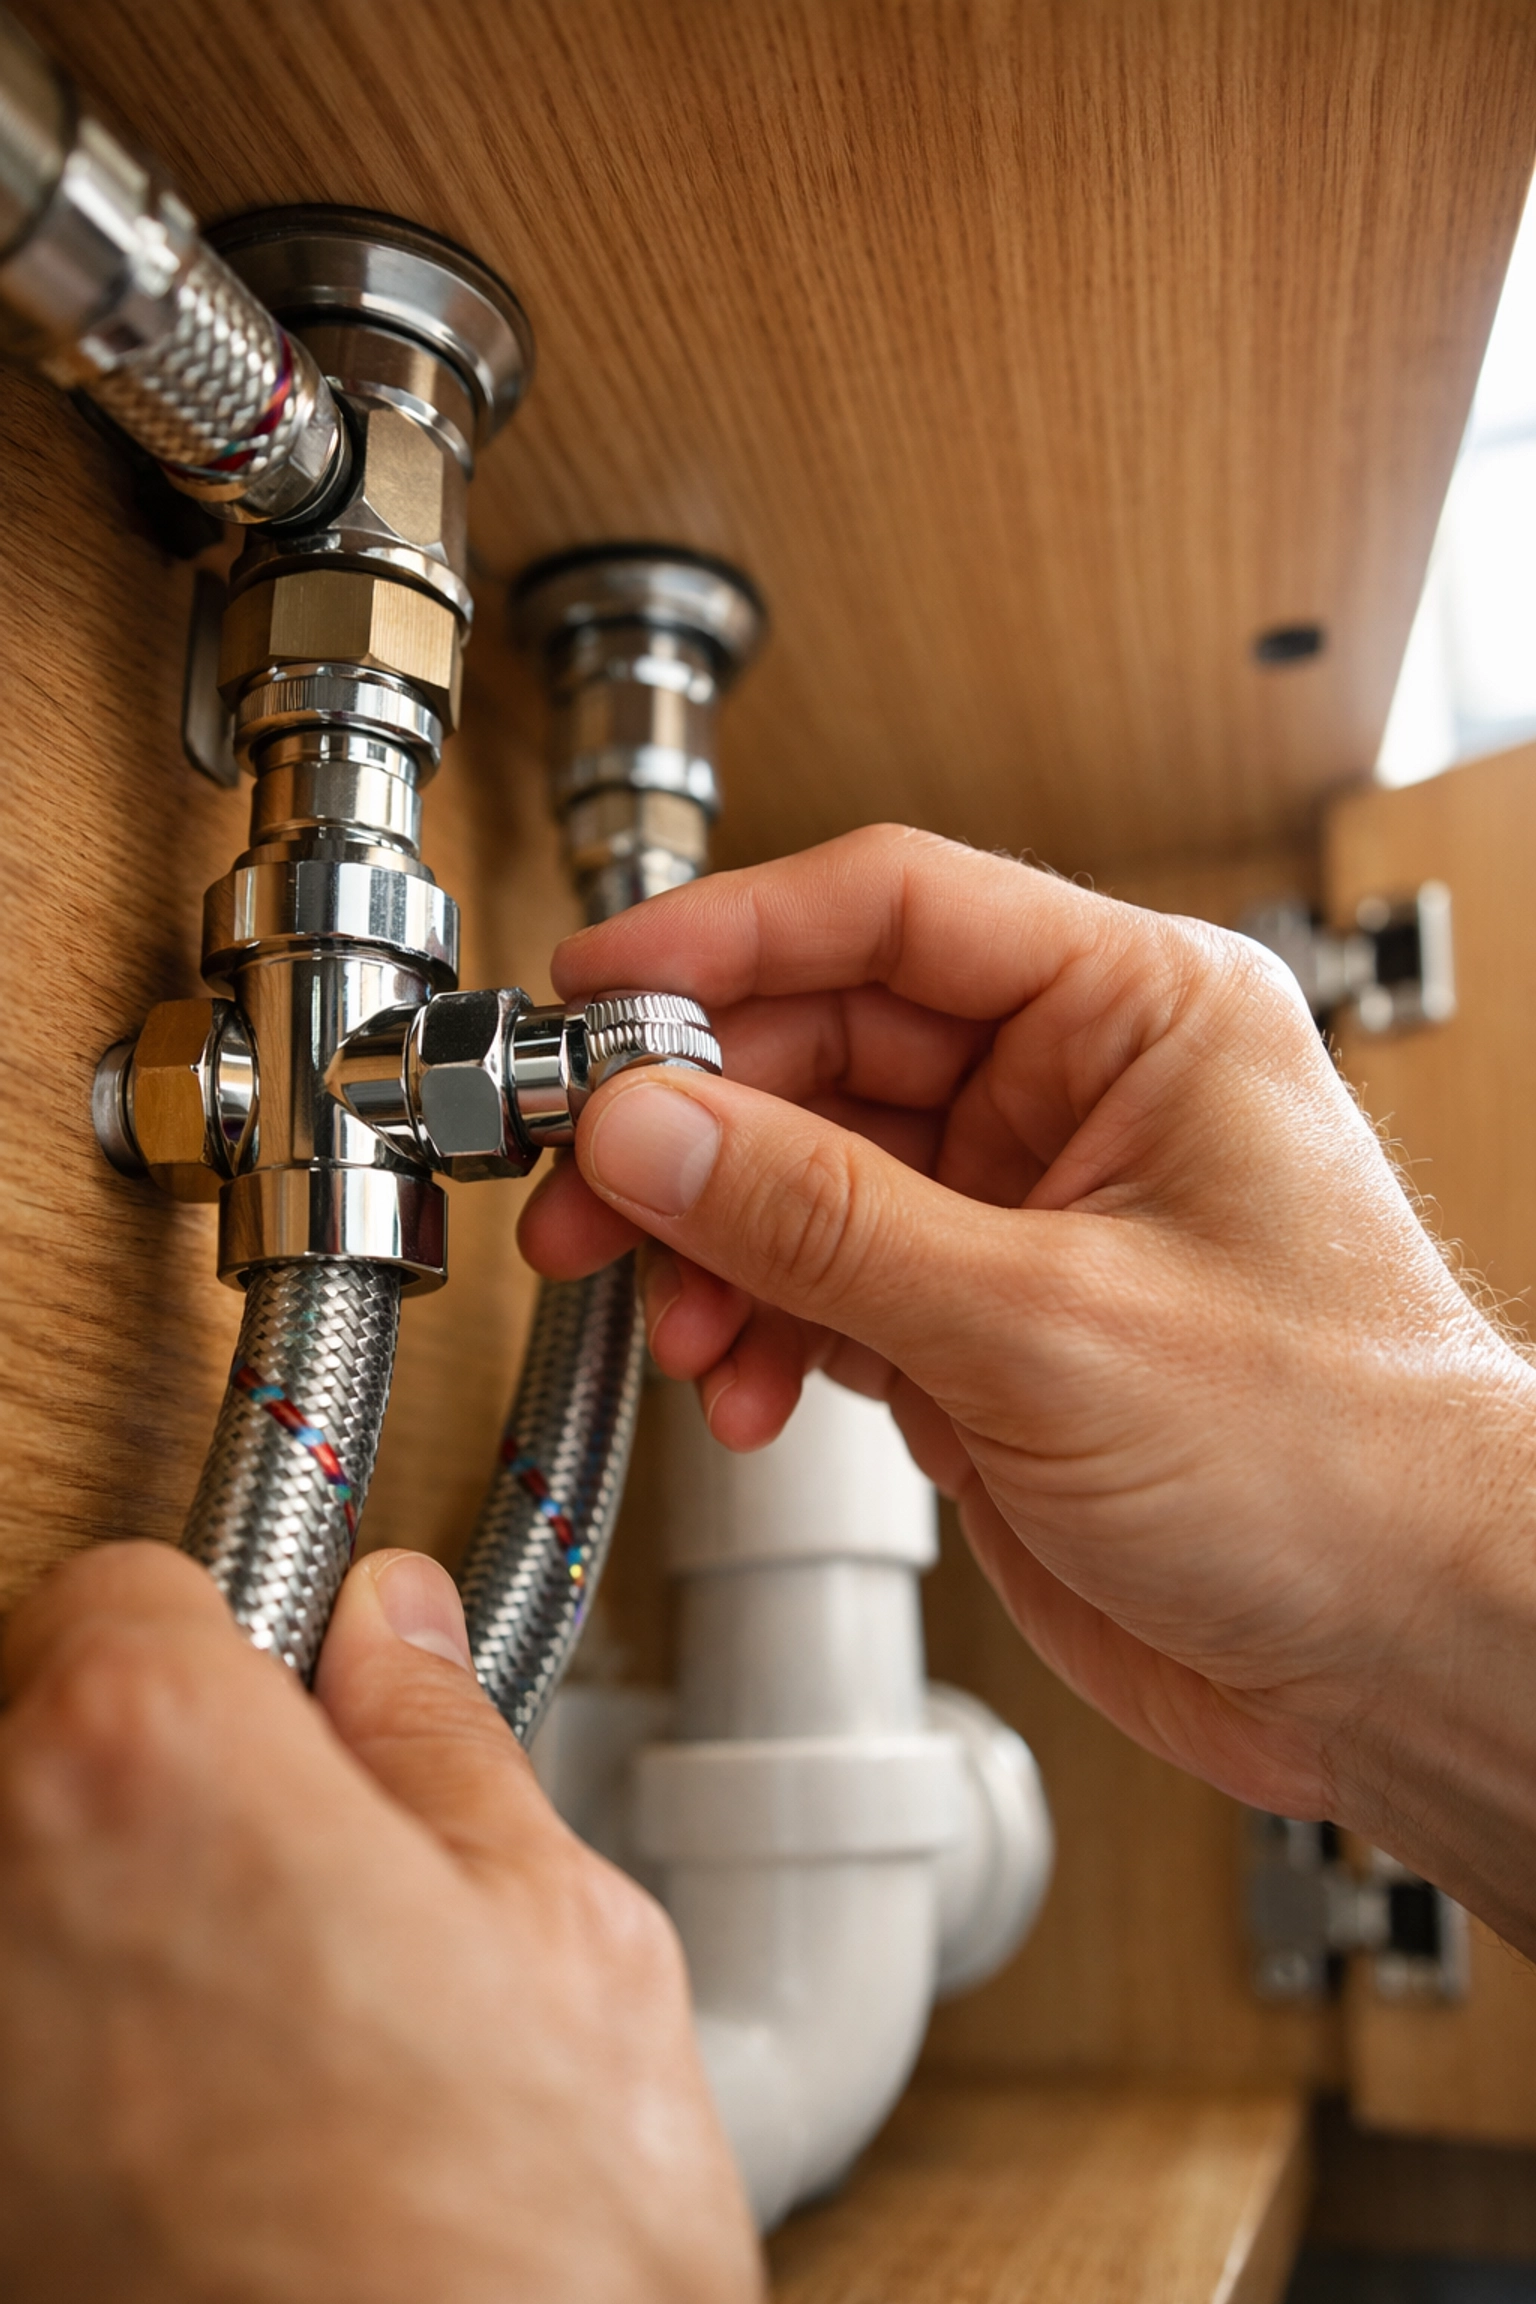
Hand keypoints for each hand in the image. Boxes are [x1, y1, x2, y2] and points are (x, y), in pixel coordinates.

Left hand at [0, 1541, 760, 2302]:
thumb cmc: (512, 2283)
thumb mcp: (565, 1952)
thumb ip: (447, 1753)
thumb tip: (394, 1633)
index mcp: (148, 1766)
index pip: (124, 1585)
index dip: (233, 1641)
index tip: (289, 1701)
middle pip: (37, 1738)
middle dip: (160, 1786)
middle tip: (307, 1894)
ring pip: (18, 1906)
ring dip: (106, 1940)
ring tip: (267, 2055)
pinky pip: (14, 2049)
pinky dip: (71, 2068)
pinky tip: (204, 2155)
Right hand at [521, 825, 1535, 1950]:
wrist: (1403, 1658)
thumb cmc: (1341, 1464)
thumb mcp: (1047, 1324)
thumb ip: (825, 1220)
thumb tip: (651, 1125)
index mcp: (1139, 1015)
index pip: (894, 911)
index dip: (727, 939)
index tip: (599, 993)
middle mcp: (1077, 1097)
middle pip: (824, 1046)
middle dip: (691, 1123)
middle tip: (584, 1187)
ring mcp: (1022, 1218)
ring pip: (802, 1175)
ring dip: (715, 1245)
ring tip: (672, 1316)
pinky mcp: (983, 1332)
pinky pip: (822, 1287)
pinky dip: (762, 1331)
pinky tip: (745, 1387)